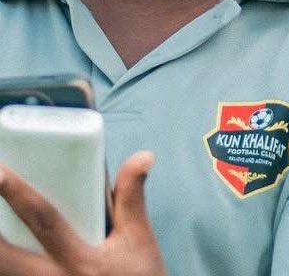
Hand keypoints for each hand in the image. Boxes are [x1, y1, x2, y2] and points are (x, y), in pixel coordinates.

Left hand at [0, 151, 165, 274]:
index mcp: (80, 261)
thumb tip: (143, 155)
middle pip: (3, 258)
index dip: (17, 193)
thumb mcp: (140, 241)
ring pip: (3, 272)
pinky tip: (6, 250)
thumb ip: (132, 198)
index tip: (0, 170)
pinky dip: (5, 266)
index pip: (43, 220)